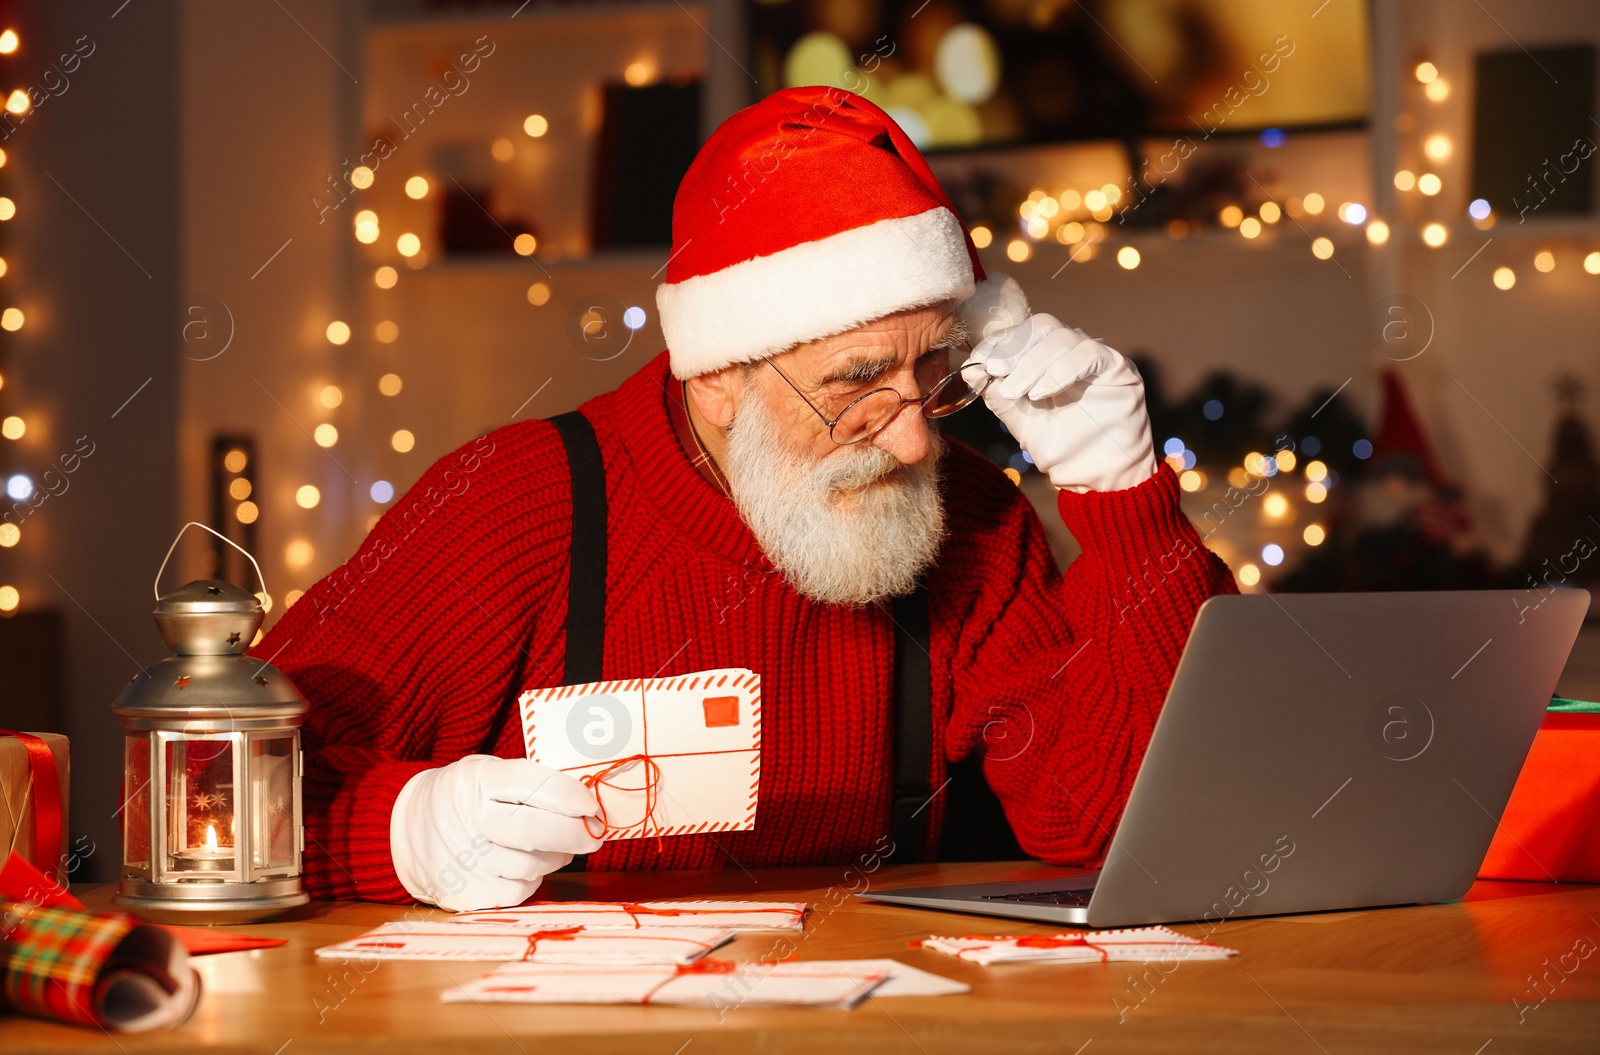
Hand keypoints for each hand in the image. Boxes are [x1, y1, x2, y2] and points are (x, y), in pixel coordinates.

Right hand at [390, 754, 603, 910]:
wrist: (407, 829)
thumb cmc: (464, 797)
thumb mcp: (487, 774)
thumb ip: (528, 783)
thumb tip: (584, 803)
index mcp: (477, 781)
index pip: (533, 784)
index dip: (570, 795)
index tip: (591, 805)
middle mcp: (468, 820)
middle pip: (535, 830)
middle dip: (575, 833)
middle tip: (594, 834)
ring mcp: (465, 860)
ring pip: (533, 865)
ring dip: (556, 857)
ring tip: (555, 847)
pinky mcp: (466, 893)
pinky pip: (520, 891)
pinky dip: (533, 879)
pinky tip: (527, 865)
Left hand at [968, 312, 1156, 492]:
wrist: (1094, 477)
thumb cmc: (1060, 448)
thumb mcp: (1019, 419)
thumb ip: (997, 393)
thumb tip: (970, 370)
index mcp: (1048, 359)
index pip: (1022, 334)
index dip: (998, 342)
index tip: (978, 361)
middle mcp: (1072, 352)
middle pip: (1041, 327)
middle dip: (1014, 347)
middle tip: (996, 370)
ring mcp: (1096, 356)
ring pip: (1061, 338)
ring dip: (1033, 364)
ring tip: (1019, 392)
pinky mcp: (1118, 368)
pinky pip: (1088, 354)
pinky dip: (1060, 371)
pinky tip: (1043, 393)